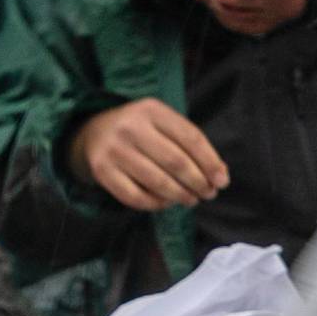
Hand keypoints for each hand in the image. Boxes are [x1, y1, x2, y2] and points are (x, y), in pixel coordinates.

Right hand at [70, 98, 229, 209]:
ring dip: (181, 196)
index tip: (222, 181)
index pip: (191, 138)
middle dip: (198, 183)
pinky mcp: (102, 171)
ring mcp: (114, 150)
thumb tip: (220, 175)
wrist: (94, 132)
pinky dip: (157, 204)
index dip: (210, 163)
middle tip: (208, 194)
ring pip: (158, 182)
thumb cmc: (141, 130)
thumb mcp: (164, 124)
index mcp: (151, 110)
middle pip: (176, 162)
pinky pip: (136, 197)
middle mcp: (131, 127)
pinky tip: (167, 202)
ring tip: (191, 199)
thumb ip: (191, 144)